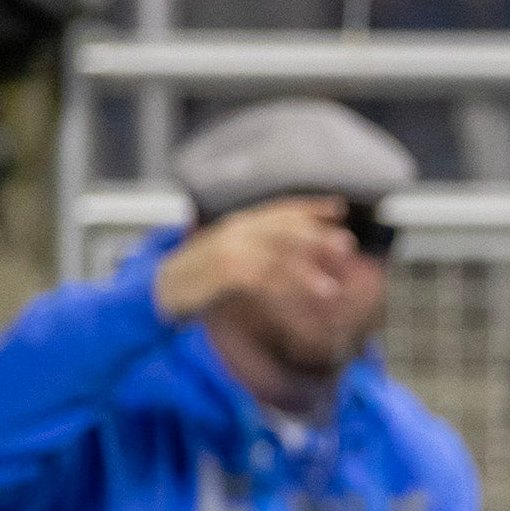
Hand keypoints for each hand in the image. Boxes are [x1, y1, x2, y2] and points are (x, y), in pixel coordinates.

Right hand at [152, 195, 362, 325]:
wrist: (162, 287)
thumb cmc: (205, 273)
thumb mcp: (238, 254)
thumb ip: (268, 250)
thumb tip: (309, 252)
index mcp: (242, 223)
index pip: (280, 210)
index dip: (310, 207)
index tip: (339, 207)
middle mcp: (235, 231)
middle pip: (281, 230)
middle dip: (315, 236)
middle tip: (347, 245)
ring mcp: (225, 251)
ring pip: (271, 259)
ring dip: (303, 274)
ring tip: (331, 289)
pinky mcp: (217, 274)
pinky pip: (255, 281)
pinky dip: (279, 292)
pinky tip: (298, 303)